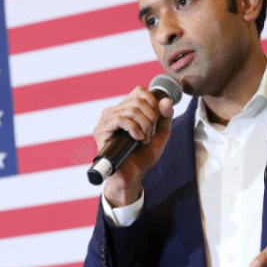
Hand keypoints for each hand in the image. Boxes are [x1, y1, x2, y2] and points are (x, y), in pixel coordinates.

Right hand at [93, 86, 174, 206]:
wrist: (133, 176)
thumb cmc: (144, 156)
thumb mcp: (161, 134)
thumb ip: (165, 117)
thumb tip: (165, 100)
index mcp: (125, 109)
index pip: (139, 91)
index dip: (153, 103)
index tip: (156, 122)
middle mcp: (113, 111)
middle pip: (138, 100)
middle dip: (151, 118)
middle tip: (150, 135)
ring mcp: (105, 120)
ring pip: (131, 109)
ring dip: (144, 125)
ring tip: (144, 140)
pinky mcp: (101, 130)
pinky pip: (120, 119)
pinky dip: (134, 128)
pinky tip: (137, 139)